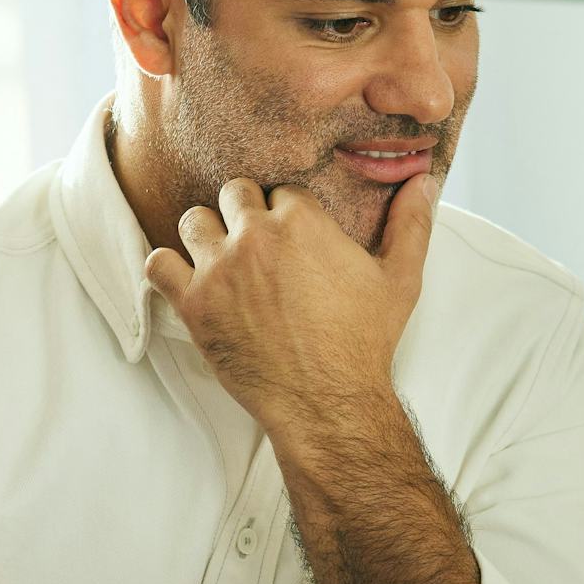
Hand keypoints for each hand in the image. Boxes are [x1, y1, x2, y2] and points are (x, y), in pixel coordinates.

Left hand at [142, 173, 435, 429]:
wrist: (328, 403)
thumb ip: (412, 223)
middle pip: (234, 194)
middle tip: (259, 249)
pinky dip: (169, 268)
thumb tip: (424, 180)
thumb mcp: (401, 280)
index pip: (281, 189)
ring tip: (225, 263)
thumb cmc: (364, 344)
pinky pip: (158, 263)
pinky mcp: (194, 304)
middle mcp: (256, 236)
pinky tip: (189, 281)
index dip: (287, 213)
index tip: (292, 239)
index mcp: (302, 220)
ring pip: (194, 220)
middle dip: (245, 215)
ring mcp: (220, 269)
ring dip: (207, 236)